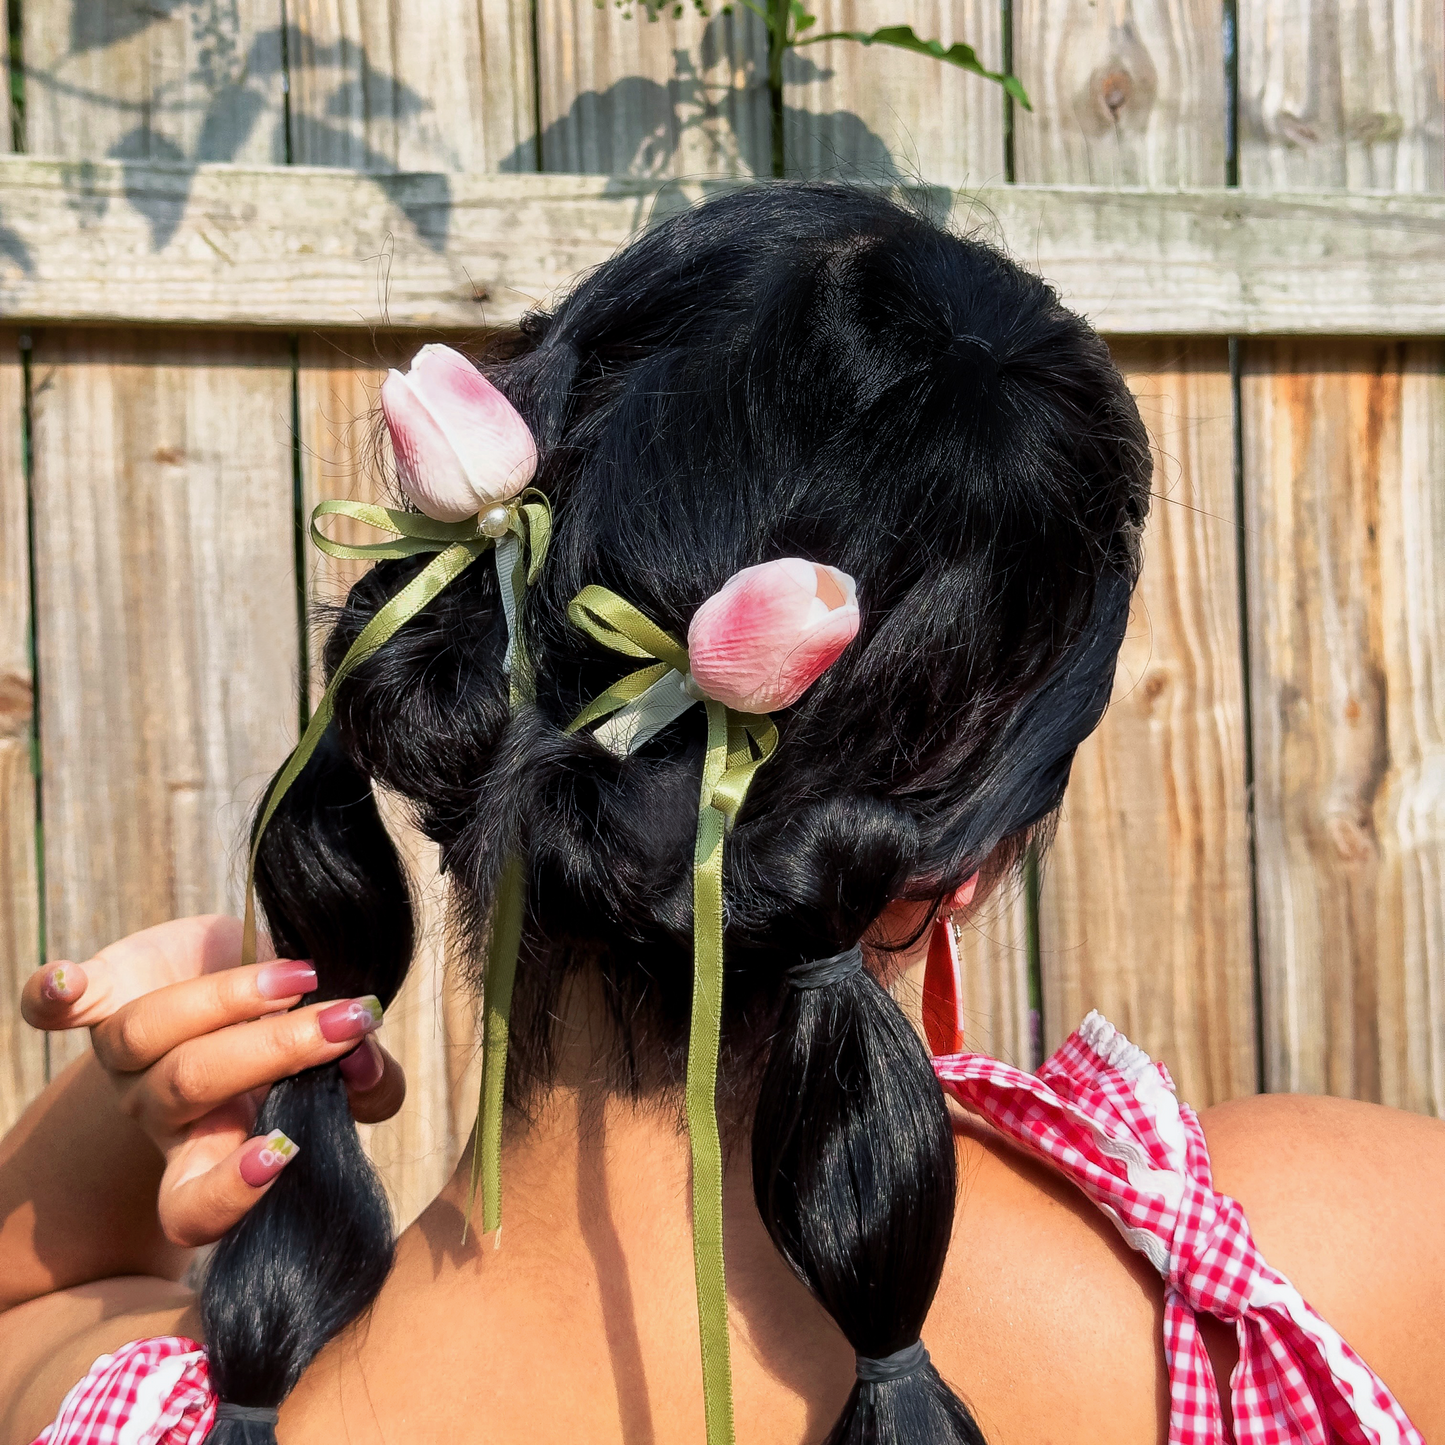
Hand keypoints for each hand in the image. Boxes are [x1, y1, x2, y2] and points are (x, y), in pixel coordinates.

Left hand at [20, 915, 405, 1246]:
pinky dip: (56, 997)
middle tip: (347, 1022)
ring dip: (226, 1000)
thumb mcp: (340, 1067)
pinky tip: (66, 982)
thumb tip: (368, 1066)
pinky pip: (55, 1006)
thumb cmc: (291, 1038)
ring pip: (146, 1033)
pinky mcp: (104, 993)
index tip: (285, 1148)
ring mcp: (123, 1053)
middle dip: (274, 1051)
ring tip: (301, 976)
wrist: (238, 973)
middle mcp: (158, 1109)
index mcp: (209, 1149)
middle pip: (190, 1086)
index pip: (192, 1206)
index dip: (228, 1191)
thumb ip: (370, 1083)